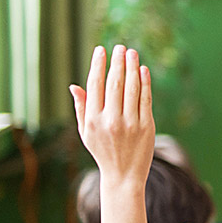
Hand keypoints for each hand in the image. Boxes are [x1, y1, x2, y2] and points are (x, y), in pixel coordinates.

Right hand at [72, 46, 154, 187]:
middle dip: (118, 62)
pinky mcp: (147, 127)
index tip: (101, 50)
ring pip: (132, 89)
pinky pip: (146, 100)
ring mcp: (130, 123)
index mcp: (92, 119)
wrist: (123, 175)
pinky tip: (144, 71)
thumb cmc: (102, 151)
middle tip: (120, 47)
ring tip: (132, 53)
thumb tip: (74, 85)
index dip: (98, 65)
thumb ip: (81, 108)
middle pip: (115, 84)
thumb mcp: (85, 131)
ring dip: (133, 68)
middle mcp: (111, 120)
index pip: (96, 85)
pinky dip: (145, 83)